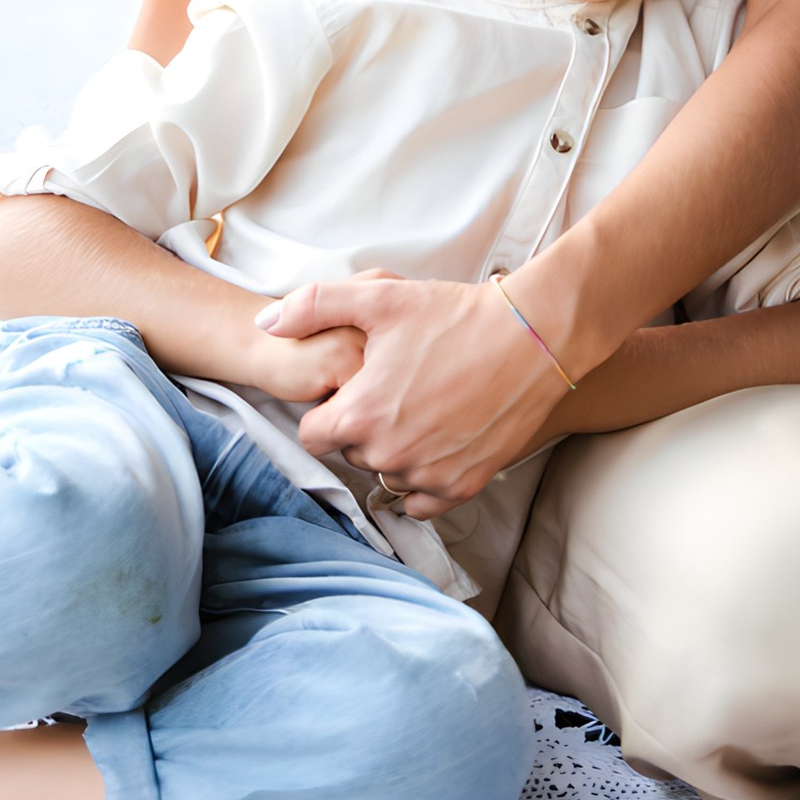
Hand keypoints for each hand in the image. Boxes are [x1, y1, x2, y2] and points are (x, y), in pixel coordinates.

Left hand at [258, 273, 561, 520]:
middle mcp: (390, 454)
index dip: (326, 409)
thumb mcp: (382, 298)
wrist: (534, 338)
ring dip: (394, 451)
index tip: (350, 389)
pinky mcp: (463, 485)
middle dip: (362, 427)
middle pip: (352, 454)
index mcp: (360, 415)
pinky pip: (422, 502)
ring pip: (388, 475)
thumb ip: (313, 306)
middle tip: (393, 391)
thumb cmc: (456, 316)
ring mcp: (428, 474)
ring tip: (420, 408)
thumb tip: (265, 323)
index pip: (312, 435)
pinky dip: (422, 479)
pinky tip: (434, 444)